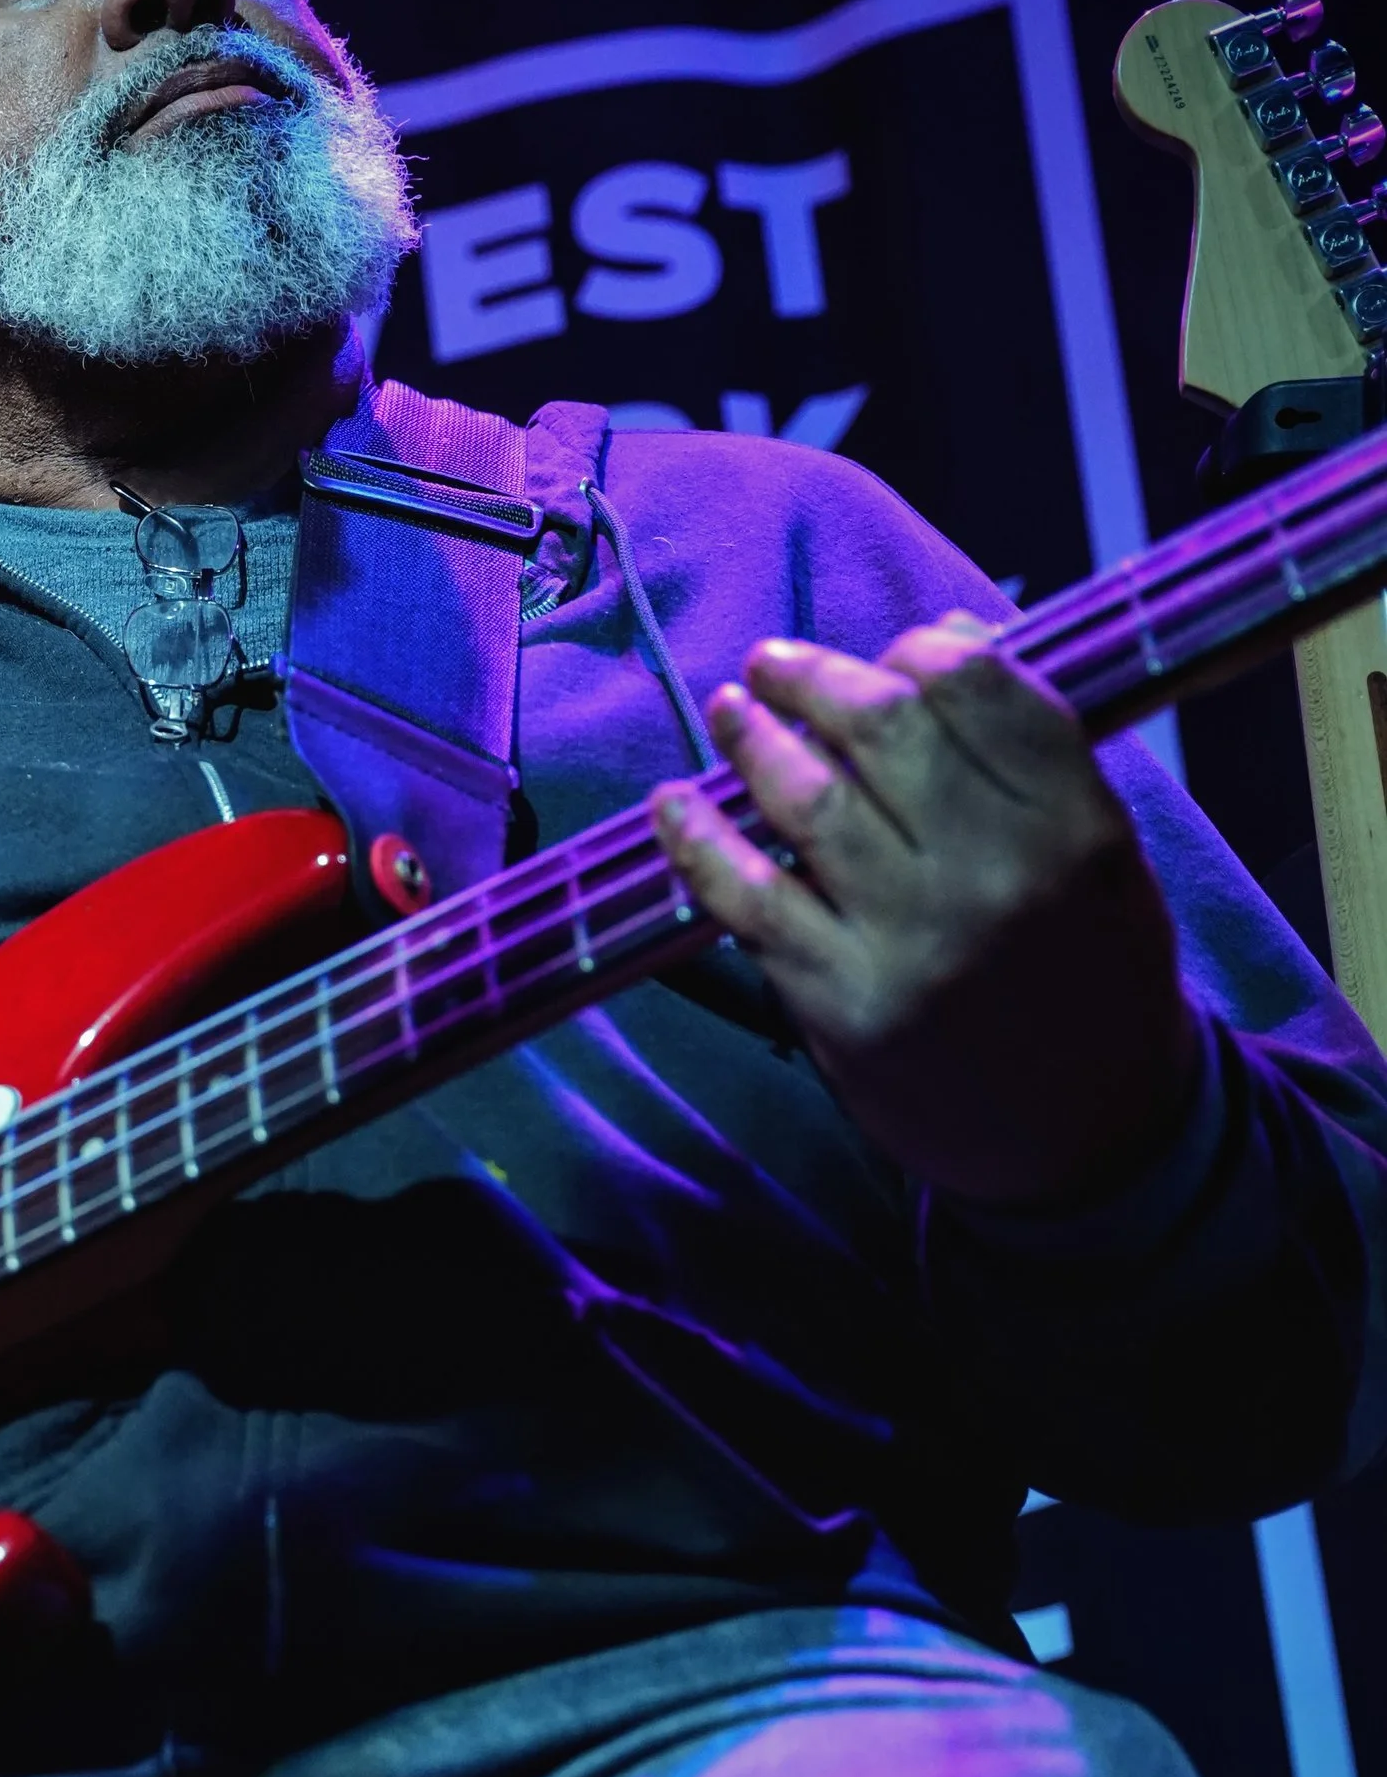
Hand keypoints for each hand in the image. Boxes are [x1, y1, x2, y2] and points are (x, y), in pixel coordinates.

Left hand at [650, 614, 1200, 1208]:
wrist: (1088, 1137)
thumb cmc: (1086, 977)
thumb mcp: (1102, 858)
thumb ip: (1033, 758)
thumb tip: (943, 639)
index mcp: (1076, 824)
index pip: (980, 687)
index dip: (916, 648)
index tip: (887, 654)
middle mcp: (999, 874)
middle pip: (883, 727)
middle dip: (811, 677)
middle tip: (771, 664)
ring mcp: (917, 941)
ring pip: (808, 801)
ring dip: (751, 739)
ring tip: (728, 710)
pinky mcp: (846, 1005)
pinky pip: (750, 900)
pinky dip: (698, 840)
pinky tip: (674, 805)